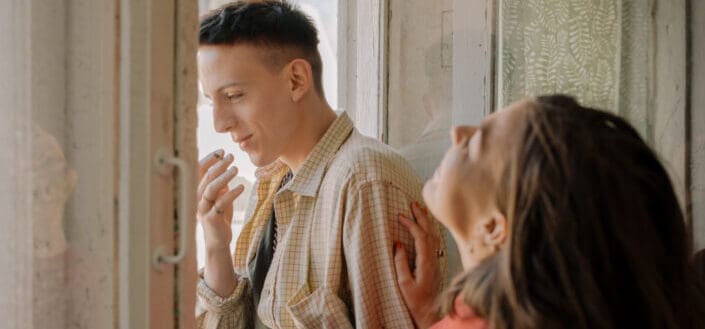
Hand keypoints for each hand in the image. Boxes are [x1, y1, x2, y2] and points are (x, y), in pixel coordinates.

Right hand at [197, 149, 244, 251]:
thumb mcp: (220, 197)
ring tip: (236, 169)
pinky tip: (241, 187)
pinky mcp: (211, 218)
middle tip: (231, 156)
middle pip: (206, 177)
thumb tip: (225, 167)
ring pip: (211, 189)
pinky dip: (231, 193)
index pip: (199, 171)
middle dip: (219, 165)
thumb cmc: (219, 216)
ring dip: (224, 177)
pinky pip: (220, 203)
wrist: (218, 239)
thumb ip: (220, 184)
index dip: (210, 160)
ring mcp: (203, 209)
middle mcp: (197, 198)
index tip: (222, 152)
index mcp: (198, 191)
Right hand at [394, 202, 441, 328]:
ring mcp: (435, 261)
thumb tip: (398, 244)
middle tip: (414, 203)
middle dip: (421, 217)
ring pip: (433, 236)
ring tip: (420, 210)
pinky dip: (428, 231)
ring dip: (426, 222)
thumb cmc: (415, 302)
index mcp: (426, 262)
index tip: (400, 216)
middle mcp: (433, 259)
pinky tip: (425, 228)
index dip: (411, 224)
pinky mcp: (434, 264)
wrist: (429, 313)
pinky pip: (433, 242)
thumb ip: (400, 263)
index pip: (420, 236)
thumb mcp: (404, 284)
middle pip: (429, 233)